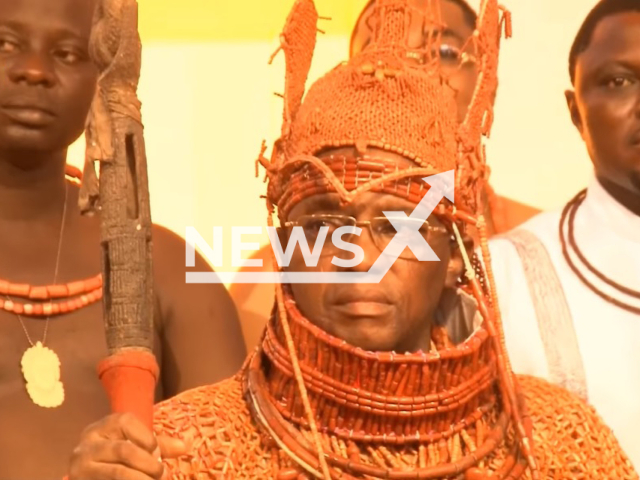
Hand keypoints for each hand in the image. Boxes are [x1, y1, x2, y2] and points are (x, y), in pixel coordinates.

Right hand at [68, 412, 186, 479]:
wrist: (86, 475)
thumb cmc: (116, 457)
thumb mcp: (134, 445)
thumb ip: (158, 444)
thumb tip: (186, 445)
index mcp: (103, 427)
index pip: (125, 422)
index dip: (145, 437)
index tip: (156, 450)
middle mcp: (88, 444)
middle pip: (124, 450)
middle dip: (148, 464)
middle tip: (163, 474)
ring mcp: (80, 467)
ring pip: (117, 473)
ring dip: (141, 479)